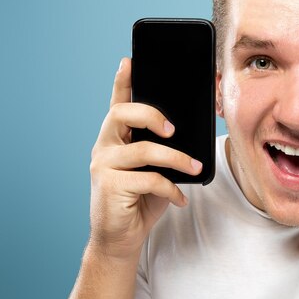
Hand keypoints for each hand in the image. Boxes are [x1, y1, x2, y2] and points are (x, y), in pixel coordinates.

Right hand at [87, 57, 201, 259]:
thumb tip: (191, 132)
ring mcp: (103, 166)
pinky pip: (149, 180)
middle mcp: (104, 146)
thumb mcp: (156, 169)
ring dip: (176, 159)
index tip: (129, 60)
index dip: (122, 81)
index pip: (117, 102)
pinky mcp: (109, 187)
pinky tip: (181, 197)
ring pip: (144, 150)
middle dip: (151, 115)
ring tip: (194, 167)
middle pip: (122, 114)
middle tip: (174, 129)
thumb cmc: (141, 199)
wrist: (122, 238)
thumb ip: (164, 149)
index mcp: (116, 138)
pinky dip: (171, 189)